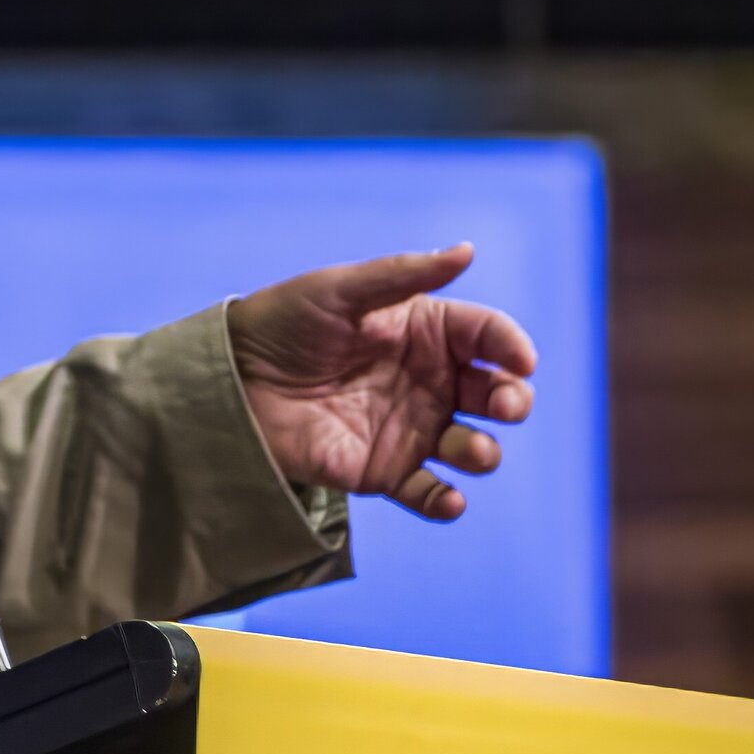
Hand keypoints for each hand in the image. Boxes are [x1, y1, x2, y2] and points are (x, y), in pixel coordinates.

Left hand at [226, 244, 536, 522]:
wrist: (231, 383)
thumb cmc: (282, 323)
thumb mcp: (339, 290)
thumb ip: (402, 274)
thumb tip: (467, 250)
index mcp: (425, 330)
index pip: (486, 336)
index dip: (511, 346)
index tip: (521, 361)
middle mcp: (428, 380)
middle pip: (494, 393)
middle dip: (511, 400)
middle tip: (503, 404)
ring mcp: (410, 428)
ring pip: (473, 446)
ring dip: (483, 452)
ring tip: (468, 450)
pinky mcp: (384, 471)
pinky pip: (430, 493)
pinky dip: (447, 502)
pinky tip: (448, 498)